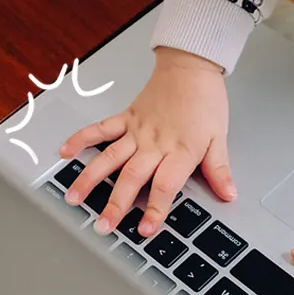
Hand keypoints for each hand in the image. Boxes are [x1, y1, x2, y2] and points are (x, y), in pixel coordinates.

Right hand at [59, 47, 235, 237]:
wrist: (191, 65)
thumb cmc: (205, 99)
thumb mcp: (219, 138)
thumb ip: (219, 169)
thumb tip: (228, 193)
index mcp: (179, 151)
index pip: (165, 186)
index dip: (155, 209)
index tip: (146, 228)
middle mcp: (154, 144)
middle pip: (131, 178)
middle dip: (115, 204)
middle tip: (103, 225)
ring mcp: (137, 131)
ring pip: (109, 158)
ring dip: (90, 179)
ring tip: (74, 197)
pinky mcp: (126, 118)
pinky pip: (100, 129)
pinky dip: (81, 139)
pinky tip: (65, 152)